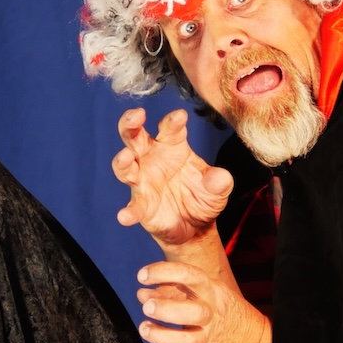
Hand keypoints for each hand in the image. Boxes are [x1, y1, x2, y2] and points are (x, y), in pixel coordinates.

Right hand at [113, 108, 232, 247]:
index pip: (170, 129)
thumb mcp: (218, 189)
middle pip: (135, 136)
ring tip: (126, 157)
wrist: (195, 227)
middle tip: (136, 115)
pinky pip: (133, 206)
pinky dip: (128, 211)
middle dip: (131, 123)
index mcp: (173, 146)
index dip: (173, 121)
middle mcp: (152, 159)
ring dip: (123, 161)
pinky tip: (125, 216)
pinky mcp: (141, 206)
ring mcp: (143, 181)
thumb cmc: (202, 197)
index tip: (180, 116)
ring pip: (125, 166)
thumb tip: (219, 177)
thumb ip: (219, 181)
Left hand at [119, 260, 266, 342]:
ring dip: (160, 335)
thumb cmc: (220, 309)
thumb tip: (141, 293)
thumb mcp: (206, 291)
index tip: (142, 275)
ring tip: (144, 327)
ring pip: (183, 342)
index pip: (190, 276)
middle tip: (147, 307)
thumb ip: (172, 289)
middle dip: (167, 309)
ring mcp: (204, 339)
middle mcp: (210, 316)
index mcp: (212, 292)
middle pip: (193, 313)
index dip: (164, 273)